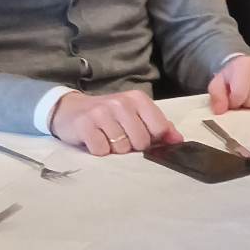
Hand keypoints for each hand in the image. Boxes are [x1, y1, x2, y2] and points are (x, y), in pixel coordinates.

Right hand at [50, 89, 181, 156]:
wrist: (71, 110)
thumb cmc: (109, 115)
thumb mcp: (135, 115)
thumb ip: (159, 126)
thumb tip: (178, 140)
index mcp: (138, 99)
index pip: (160, 128)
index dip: (154, 140)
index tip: (144, 139)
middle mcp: (120, 102)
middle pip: (141, 141)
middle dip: (132, 146)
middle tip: (121, 138)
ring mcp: (102, 113)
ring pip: (122, 148)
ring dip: (115, 149)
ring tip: (106, 137)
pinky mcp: (84, 125)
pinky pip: (102, 150)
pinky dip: (99, 151)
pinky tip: (95, 140)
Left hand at [207, 56, 249, 112]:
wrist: (244, 67)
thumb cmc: (232, 79)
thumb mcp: (218, 86)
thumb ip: (216, 97)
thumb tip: (221, 110)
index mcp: (244, 65)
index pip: (240, 94)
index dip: (235, 103)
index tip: (234, 100)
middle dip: (249, 105)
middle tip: (246, 100)